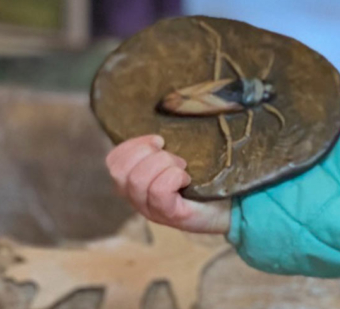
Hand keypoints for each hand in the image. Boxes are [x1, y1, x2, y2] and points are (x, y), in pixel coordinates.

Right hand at [105, 135, 230, 234]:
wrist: (226, 208)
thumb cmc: (201, 180)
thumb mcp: (175, 160)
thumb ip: (161, 148)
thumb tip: (162, 125)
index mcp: (133, 182)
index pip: (113, 161)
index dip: (132, 145)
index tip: (159, 141)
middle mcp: (137, 199)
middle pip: (121, 171)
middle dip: (148, 153)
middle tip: (175, 158)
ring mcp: (151, 210)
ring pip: (138, 179)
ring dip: (164, 164)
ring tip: (182, 168)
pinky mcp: (171, 215)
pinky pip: (159, 191)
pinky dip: (173, 177)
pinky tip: (186, 180)